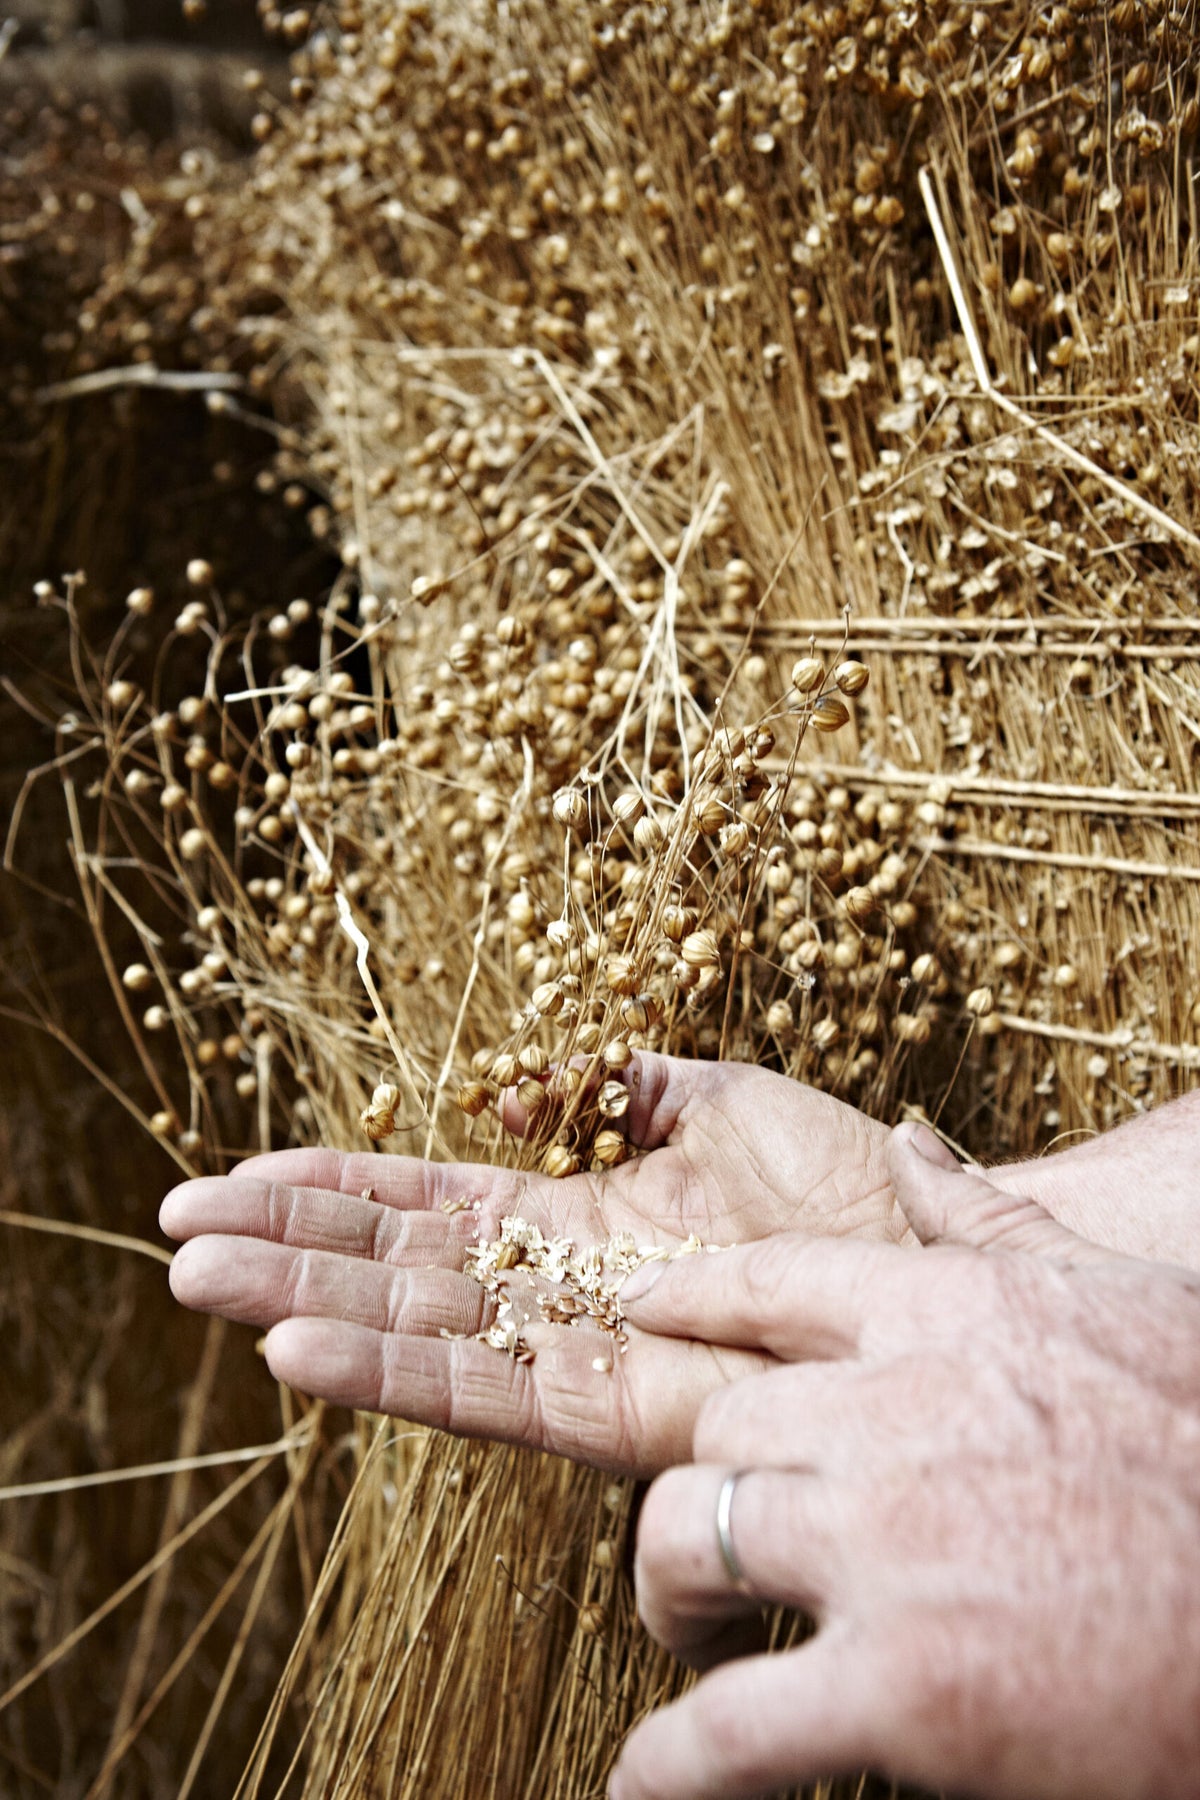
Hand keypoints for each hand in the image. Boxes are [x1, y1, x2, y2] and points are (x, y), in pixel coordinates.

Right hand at [159, 1052, 896, 1475]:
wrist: (942, 1253)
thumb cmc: (844, 1179)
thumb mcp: (715, 1098)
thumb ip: (614, 1084)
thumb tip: (516, 1087)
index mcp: (574, 1215)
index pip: (424, 1204)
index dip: (330, 1192)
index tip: (233, 1176)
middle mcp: (561, 1291)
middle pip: (398, 1271)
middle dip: (288, 1251)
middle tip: (173, 1233)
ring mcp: (584, 1348)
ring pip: (420, 1331)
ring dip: (309, 1309)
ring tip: (204, 1285)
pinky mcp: (622, 1405)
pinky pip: (489, 1389)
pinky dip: (394, 1372)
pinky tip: (304, 1355)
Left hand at [612, 1125, 1199, 1799]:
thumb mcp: (1117, 1300)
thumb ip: (996, 1231)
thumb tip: (911, 1147)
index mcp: (944, 1317)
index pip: (769, 1284)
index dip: (686, 1300)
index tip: (638, 1314)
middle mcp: (891, 1413)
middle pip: (721, 1424)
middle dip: (704, 1480)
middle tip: (711, 1535)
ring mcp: (887, 1547)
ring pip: (694, 1537)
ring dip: (672, 1598)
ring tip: (695, 1640)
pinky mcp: (907, 1690)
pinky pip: (730, 1730)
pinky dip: (671, 1765)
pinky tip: (642, 1785)